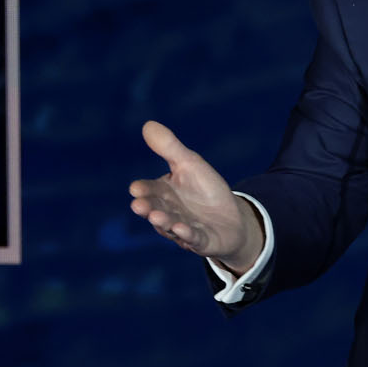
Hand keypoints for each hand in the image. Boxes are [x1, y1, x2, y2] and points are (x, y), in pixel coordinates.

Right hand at [128, 121, 262, 271]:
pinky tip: (182, 229)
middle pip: (156, 209)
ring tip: (157, 217)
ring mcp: (183, 229)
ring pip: (171, 226)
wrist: (232, 219)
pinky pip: (193, 239)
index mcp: (164, 193)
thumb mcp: (190, 164)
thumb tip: (147, 124)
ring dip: (164, 222)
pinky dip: (187, 235)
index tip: (135, 188)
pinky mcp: (202, 241)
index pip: (150, 190)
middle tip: (138, 205)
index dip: (143, 190)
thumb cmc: (205, 190)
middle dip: (147, 208)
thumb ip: (169, 147)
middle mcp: (169, 213)